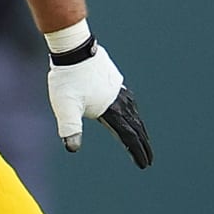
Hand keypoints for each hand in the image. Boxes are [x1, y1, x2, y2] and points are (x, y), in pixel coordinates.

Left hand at [47, 42, 152, 167]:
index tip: (144, 165)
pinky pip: (130, 103)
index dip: (137, 152)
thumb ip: (69, 127)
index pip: (129, 136)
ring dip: (140, 129)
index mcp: (111, 109)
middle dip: (142, 145)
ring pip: (134, 114)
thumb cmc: (67, 78)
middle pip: (136, 127)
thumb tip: (72, 148)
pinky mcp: (115, 81)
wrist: (73, 49)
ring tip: (142, 140)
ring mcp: (119, 89)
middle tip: (148, 160)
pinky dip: (134, 114)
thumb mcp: (65, 106)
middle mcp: (120, 100)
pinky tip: (130, 113)